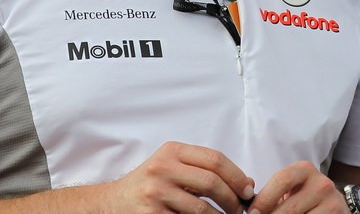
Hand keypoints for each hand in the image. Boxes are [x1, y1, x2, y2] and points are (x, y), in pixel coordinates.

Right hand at [107, 141, 255, 213]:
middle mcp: (163, 168)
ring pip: (201, 208)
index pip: (215, 159)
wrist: (111, 202)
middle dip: (232, 199)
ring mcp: (155, 192)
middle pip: (211, 182)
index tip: (248, 190)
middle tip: (240, 210)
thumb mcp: (172, 166)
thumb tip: (246, 183)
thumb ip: (203, 170)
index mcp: (172, 151)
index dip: (237, 175)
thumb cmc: (149, 184)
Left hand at [247, 161, 348, 213]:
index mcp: (304, 170)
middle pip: (289, 208)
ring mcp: (332, 202)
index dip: (264, 199)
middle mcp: (321, 184)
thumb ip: (269, 193)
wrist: (334, 207)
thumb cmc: (303, 199)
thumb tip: (246, 205)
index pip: (281, 180)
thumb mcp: (288, 190)